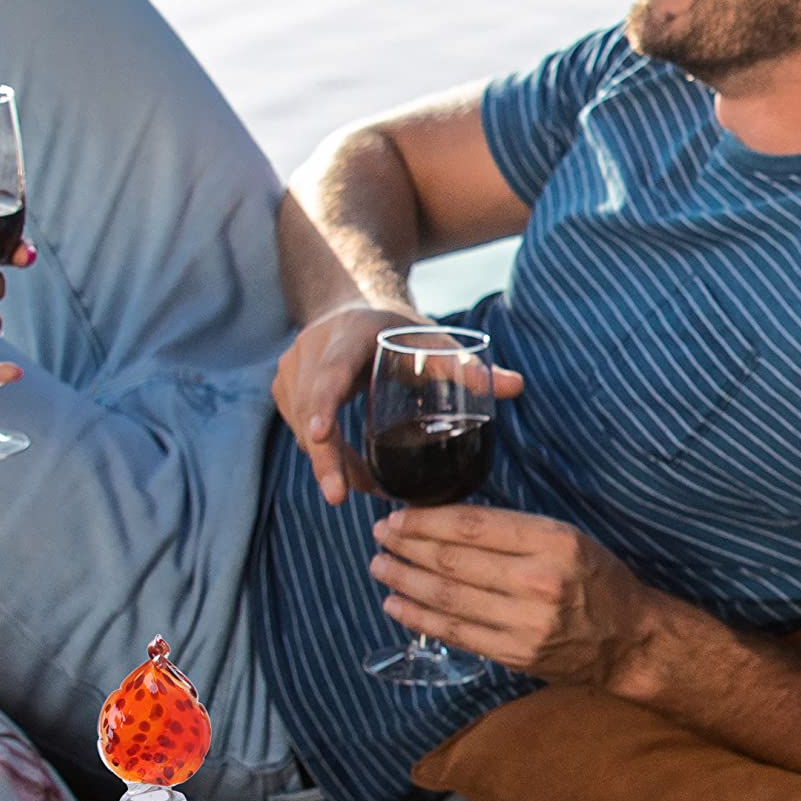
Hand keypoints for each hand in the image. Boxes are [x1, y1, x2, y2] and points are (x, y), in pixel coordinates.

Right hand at [273, 304, 522, 504]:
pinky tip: (352, 475)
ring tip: (367, 489)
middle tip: (340, 497)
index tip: (320, 434)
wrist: (348, 303)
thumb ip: (465, 365)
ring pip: (304, 430)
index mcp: (346, 336)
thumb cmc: (396, 327)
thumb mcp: (429, 338)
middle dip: (327, 458)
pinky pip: (302, 433)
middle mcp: (310, 351)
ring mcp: (290, 371)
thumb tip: (516, 387)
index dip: (323, 404)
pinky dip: (327, 456)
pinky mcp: (283, 389)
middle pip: (312, 411)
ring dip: (332, 463)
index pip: (330, 373)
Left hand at [370, 503, 655, 685]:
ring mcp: (525, 622)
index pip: (472, 526)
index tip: (397, 516)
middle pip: (453, 562)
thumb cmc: (594, 578)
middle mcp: (538, 581)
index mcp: (553, 541)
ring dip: (405, 582)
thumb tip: (445, 519)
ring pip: (447, 598)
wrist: (628, 638)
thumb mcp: (565, 536)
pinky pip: (455, 633)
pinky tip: (396, 605)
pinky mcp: (515, 654)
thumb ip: (512, 529)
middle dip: (406, 548)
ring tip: (380, 567)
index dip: (425, 521)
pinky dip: (419, 619)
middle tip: (379, 538)